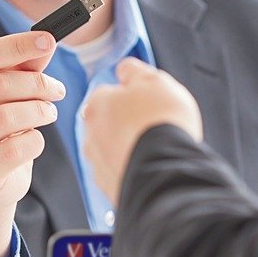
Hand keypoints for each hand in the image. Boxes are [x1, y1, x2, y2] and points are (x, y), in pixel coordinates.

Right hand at [0, 31, 62, 207]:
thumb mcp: (7, 91)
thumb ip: (23, 65)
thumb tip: (46, 42)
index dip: (18, 46)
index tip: (50, 40)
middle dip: (37, 84)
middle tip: (57, 90)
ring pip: (7, 117)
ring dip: (40, 111)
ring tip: (49, 112)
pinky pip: (16, 149)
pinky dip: (35, 141)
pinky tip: (34, 139)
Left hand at [82, 57, 202, 205]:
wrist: (166, 170)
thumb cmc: (161, 122)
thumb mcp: (155, 80)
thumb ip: (135, 71)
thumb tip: (124, 70)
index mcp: (98, 104)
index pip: (110, 92)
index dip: (133, 95)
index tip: (150, 102)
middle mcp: (90, 133)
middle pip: (109, 121)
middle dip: (128, 122)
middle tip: (154, 124)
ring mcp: (98, 162)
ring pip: (112, 148)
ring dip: (129, 146)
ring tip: (154, 147)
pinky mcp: (108, 186)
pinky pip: (119, 171)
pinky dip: (131, 168)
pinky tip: (150, 164)